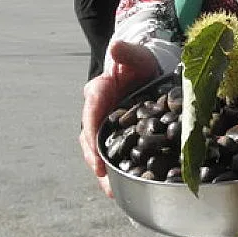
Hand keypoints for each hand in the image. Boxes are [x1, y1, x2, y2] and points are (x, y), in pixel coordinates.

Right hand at [79, 40, 160, 196]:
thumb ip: (126, 52)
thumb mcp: (137, 56)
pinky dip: (114, 172)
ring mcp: (104, 125)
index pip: (91, 109)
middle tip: (103, 177)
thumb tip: (115, 46)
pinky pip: (111, 155)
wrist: (147, 71)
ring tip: (112, 190)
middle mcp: (97, 110)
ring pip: (97, 150)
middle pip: (89, 137)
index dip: (92, 129)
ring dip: (103, 171)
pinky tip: (121, 189)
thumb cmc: (141, 63)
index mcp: (99, 90)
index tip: (95, 147)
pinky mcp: (115, 135)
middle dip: (94, 158)